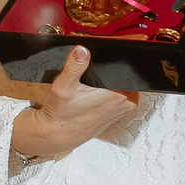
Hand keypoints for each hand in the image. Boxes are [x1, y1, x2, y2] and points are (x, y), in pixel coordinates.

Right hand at [10, 46, 137, 159]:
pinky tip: (93, 96)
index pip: (129, 71)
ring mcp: (121, 111)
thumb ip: (74, 66)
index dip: (117, 62)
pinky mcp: (115, 115)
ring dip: (111, 83)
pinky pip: (118, 97)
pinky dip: (108, 93)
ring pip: (123, 87)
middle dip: (111, 72)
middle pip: (125, 77)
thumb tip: (82, 50)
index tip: (102, 64)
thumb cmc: (61, 114)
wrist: (56, 134)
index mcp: (118, 95)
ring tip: (92, 87)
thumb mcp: (63, 86)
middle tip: (92, 78)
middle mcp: (124, 104)